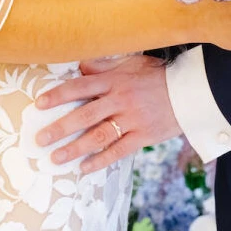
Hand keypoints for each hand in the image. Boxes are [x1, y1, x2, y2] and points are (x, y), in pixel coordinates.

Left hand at [33, 54, 180, 173]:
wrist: (192, 92)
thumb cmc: (158, 75)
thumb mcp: (132, 62)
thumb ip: (105, 65)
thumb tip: (78, 64)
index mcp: (116, 80)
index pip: (81, 86)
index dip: (59, 95)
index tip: (39, 104)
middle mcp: (121, 100)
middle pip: (85, 114)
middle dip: (60, 127)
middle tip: (39, 138)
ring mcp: (132, 120)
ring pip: (98, 136)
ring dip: (75, 148)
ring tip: (55, 158)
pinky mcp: (144, 136)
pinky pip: (119, 151)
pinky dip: (101, 160)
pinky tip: (84, 169)